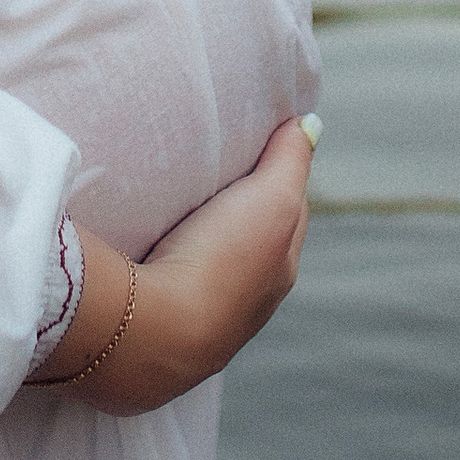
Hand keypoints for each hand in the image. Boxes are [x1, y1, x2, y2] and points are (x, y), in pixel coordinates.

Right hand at [39, 119, 318, 416]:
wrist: (159, 335)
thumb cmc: (222, 261)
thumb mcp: (270, 198)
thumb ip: (290, 160)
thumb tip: (311, 125)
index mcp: (280, 269)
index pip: (288, 214)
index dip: (277, 178)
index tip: (258, 149)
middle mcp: (250, 302)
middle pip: (251, 244)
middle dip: (240, 213)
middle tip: (216, 177)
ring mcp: (205, 322)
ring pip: (210, 271)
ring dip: (200, 245)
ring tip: (175, 215)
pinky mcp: (160, 331)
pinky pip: (171, 290)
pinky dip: (167, 268)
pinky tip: (148, 257)